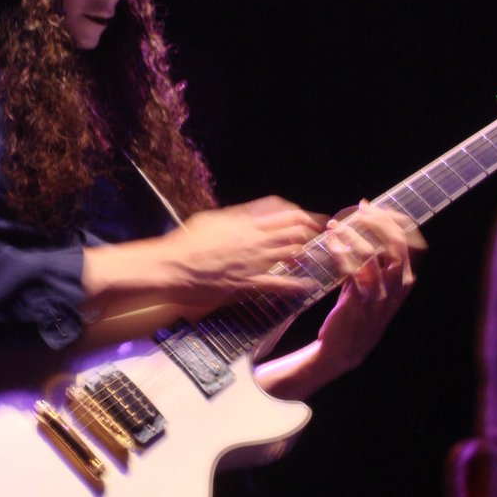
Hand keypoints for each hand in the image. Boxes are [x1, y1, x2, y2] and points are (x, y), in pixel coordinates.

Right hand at [164, 195, 327, 307]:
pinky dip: (295, 284)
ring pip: (290, 252)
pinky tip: (307, 284)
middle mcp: (253, 239)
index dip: (304, 214)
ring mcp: (252, 261)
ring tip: (317, 253)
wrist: (172, 266)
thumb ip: (235, 216)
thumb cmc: (187, 241)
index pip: (284, 212)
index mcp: (244, 221)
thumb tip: (251, 214)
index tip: (314, 217)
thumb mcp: (213, 219)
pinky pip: (277, 284)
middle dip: (312, 231)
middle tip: (324, 234)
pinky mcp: (247, 283)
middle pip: (293, 230)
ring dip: (306, 252)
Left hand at [315, 201, 425, 374]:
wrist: (342, 350)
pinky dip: (341, 252)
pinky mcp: (361, 302)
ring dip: (352, 234)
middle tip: (356, 210)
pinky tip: (330, 243)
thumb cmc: (354, 314)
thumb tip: (359, 228)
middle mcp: (397, 287)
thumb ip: (369, 262)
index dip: (388, 218)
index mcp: (403, 280)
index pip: (405, 241)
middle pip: (396, 244)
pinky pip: (354, 270)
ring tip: (335, 225)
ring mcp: (381, 295)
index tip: (367, 205)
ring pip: (374, 254)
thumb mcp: (368, 286)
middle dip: (376, 221)